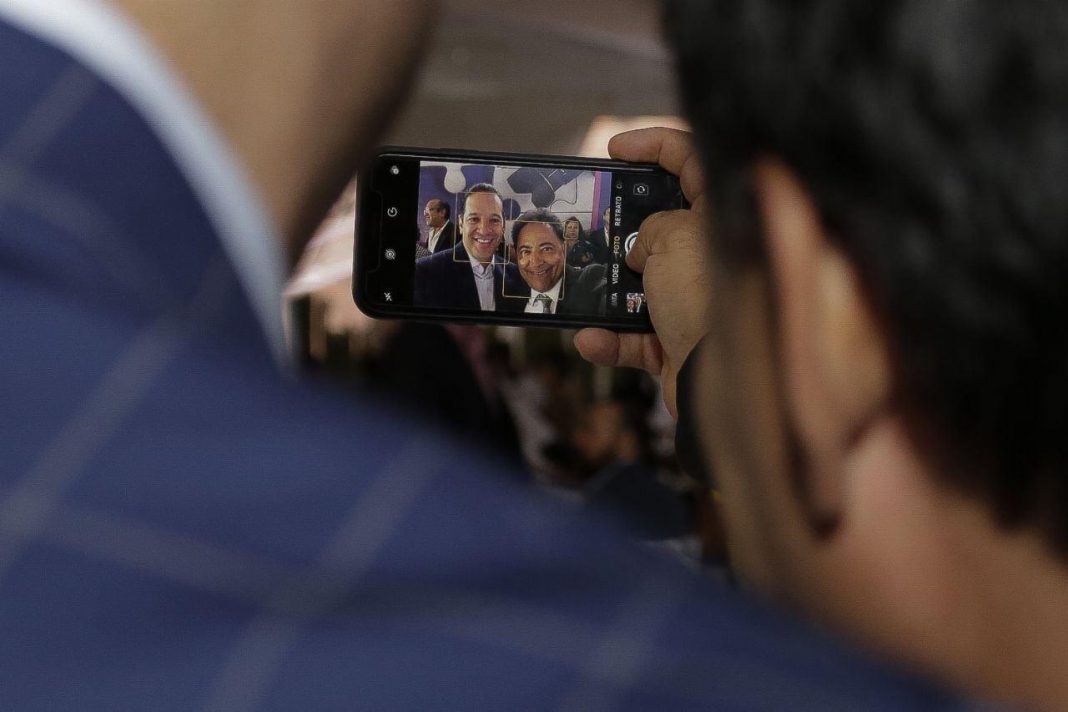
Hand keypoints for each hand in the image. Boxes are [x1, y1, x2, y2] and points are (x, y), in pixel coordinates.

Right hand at [574, 128, 713, 417]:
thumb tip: (644, 248)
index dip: (653, 145)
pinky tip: (591, 339)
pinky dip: (611, 340)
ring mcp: (698, 302)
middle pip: (661, 227)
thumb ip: (652, 227)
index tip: (615, 147)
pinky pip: (636, 338)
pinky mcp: (681, 344)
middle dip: (620, 226)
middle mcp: (714, 258)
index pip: (693, 161)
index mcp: (723, 218)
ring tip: (577, 286)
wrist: (723, 383)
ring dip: (606, 290)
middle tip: (589, 222)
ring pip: (642, 286)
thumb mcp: (670, 238)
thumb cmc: (705, 297)